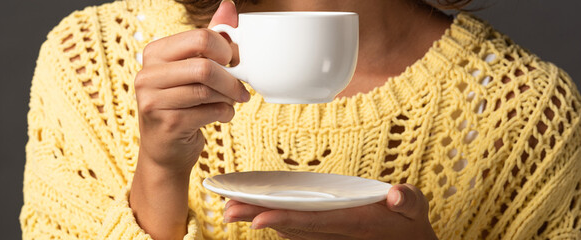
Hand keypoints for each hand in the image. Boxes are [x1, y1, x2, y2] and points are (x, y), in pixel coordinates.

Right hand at [135, 0, 245, 172]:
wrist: (165, 150)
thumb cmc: (181, 105)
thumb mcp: (191, 68)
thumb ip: (209, 39)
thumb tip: (229, 6)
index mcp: (154, 53)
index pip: (199, 38)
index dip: (225, 49)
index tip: (233, 62)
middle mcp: (147, 75)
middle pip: (204, 66)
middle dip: (231, 77)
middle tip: (241, 87)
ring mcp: (153, 100)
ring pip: (208, 90)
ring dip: (229, 97)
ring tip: (232, 101)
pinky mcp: (166, 124)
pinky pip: (209, 112)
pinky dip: (224, 113)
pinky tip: (222, 115)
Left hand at [223, 184, 437, 239]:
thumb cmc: (409, 224)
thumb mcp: (415, 210)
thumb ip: (408, 201)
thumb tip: (398, 195)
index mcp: (353, 224)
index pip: (312, 221)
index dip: (283, 219)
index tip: (257, 218)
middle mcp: (334, 233)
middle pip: (290, 225)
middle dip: (258, 217)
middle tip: (228, 209)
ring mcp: (327, 236)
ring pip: (287, 228)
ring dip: (258, 218)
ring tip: (230, 209)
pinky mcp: (324, 233)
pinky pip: (294, 228)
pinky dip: (273, 220)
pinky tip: (253, 213)